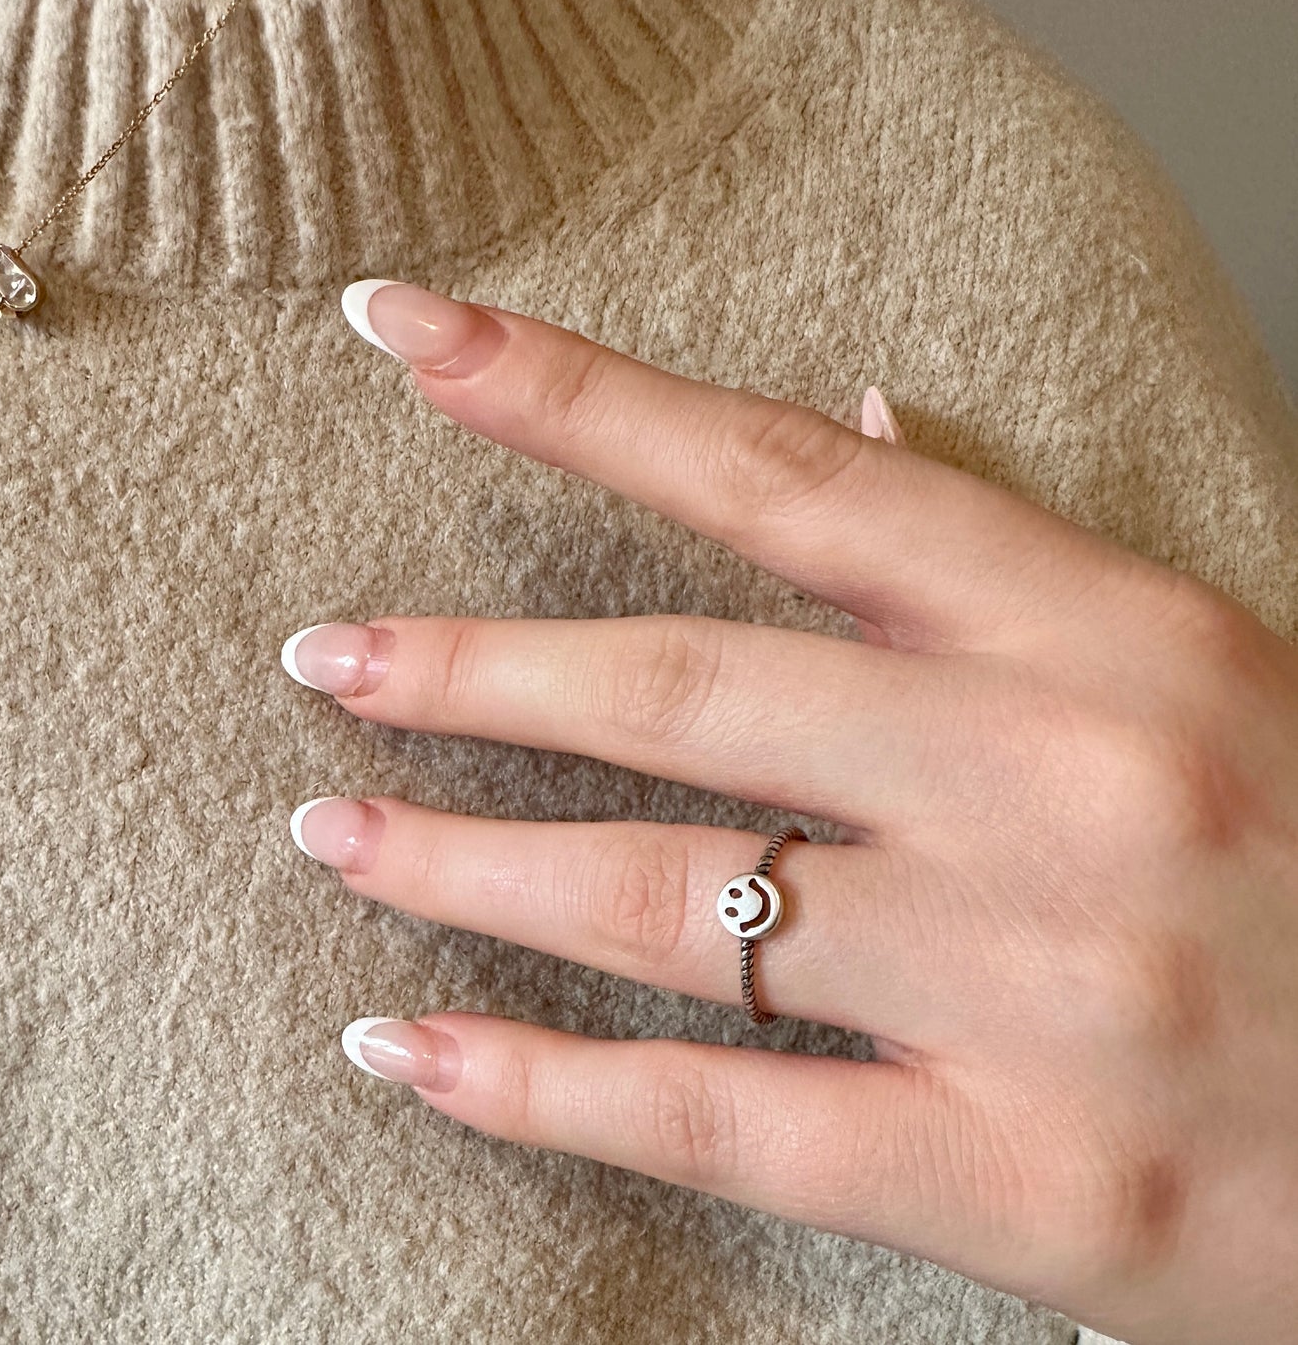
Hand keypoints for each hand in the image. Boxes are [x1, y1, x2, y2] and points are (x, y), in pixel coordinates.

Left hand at [281, 281, 1297, 1344]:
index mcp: (1108, 632)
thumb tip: (861, 418)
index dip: (578, 397)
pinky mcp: (1023, 1185)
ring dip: (463, 865)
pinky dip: (536, 1092)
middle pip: (685, 690)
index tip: (415, 334)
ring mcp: (1037, 993)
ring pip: (668, 904)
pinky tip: (409, 1053)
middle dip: (472, 670)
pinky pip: (717, 1122)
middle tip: (328, 659)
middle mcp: (1061, 785)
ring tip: (335, 835)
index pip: (786, 476)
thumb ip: (999, 554)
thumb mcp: (1192, 666)